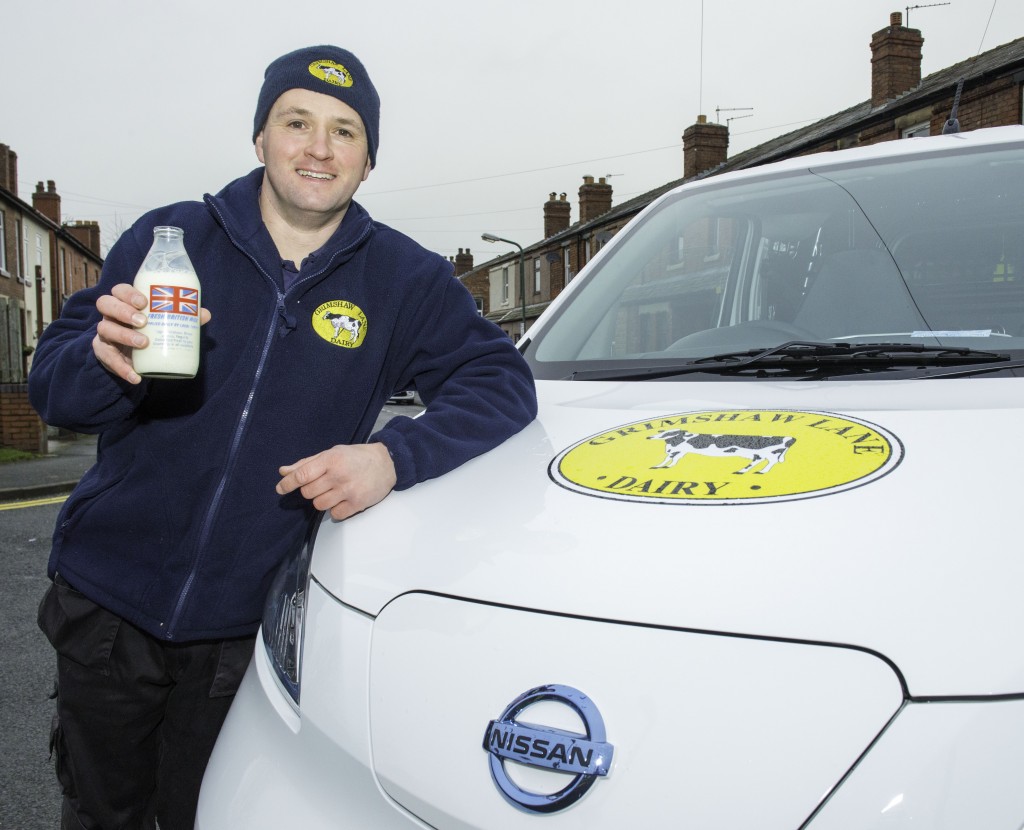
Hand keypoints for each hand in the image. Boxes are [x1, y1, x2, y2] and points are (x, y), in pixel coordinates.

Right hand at [93, 283, 211, 383]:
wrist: (131, 357)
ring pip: (105, 328)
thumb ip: (182, 317)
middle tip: (143, 322)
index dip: (128, 293)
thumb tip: (205, 314)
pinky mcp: (103, 352)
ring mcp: (105, 333)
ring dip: (124, 335)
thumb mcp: (162, 323)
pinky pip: (108, 359)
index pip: (119, 290)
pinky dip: (122, 368)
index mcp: (125, 303)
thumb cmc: (149, 331)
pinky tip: (135, 376)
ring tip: (144, 343)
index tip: (144, 302)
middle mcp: (111, 315)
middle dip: (124, 311)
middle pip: (106, 304)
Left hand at [276, 443, 396, 520]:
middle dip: (311, 490)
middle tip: (323, 483)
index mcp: (331, 460)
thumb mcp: (332, 453)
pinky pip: (335, 514)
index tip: (281, 488)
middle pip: (308, 493)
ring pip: (320, 505)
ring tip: (336, 491)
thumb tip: (284, 472)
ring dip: (323, 500)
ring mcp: (348, 490)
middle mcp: (339, 475)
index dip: (288, 483)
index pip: (302, 475)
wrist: (387, 462)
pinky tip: (344, 499)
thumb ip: (307, 463)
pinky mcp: (357, 503)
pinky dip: (336, 509)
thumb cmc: (357, 457)